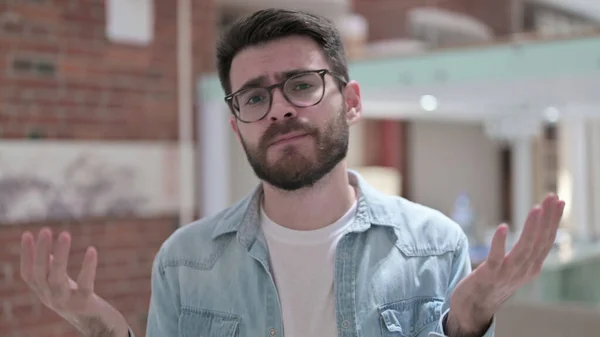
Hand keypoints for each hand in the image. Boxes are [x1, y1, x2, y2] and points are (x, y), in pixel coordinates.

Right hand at [20, 228, 129, 336]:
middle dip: (40, 252)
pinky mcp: (85, 304)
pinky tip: (92, 250)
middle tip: (45, 230)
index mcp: (44, 293)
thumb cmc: (79, 299)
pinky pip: (85, 284)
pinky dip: (87, 267)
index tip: (27, 234)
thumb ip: (53, 268)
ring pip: (57, 279)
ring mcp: (66, 303)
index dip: (26, 255)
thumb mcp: (62, 284)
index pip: (28, 274)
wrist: (99, 324)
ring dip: (59, 256)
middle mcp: (50, 299)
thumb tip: (45, 246)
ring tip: (64, 235)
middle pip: (40, 274)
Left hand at [447, 194, 564, 335]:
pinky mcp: (488, 276)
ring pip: (523, 249)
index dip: (553, 221)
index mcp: (531, 267)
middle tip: (551, 197)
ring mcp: (507, 274)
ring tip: (536, 209)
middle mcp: (523, 271)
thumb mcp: (515, 268)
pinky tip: (502, 226)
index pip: (546, 241)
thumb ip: (526, 252)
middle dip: (547, 219)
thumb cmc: (493, 284)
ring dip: (531, 228)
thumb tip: (537, 230)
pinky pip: (496, 257)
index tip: (558, 201)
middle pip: (539, 242)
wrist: (472, 308)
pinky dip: (499, 242)